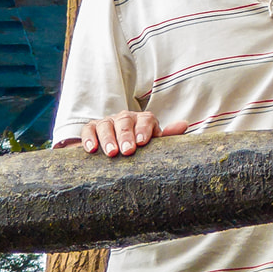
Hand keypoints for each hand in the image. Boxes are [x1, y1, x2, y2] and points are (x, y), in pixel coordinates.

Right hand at [74, 111, 188, 156]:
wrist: (117, 151)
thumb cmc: (140, 148)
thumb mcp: (154, 144)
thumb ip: (168, 136)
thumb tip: (184, 124)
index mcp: (143, 120)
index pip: (146, 119)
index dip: (144, 129)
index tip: (141, 142)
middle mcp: (125, 118)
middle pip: (124, 121)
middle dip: (126, 135)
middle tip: (127, 151)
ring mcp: (107, 122)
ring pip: (106, 125)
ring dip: (108, 138)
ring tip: (111, 153)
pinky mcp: (91, 128)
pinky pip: (88, 129)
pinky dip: (89, 138)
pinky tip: (92, 149)